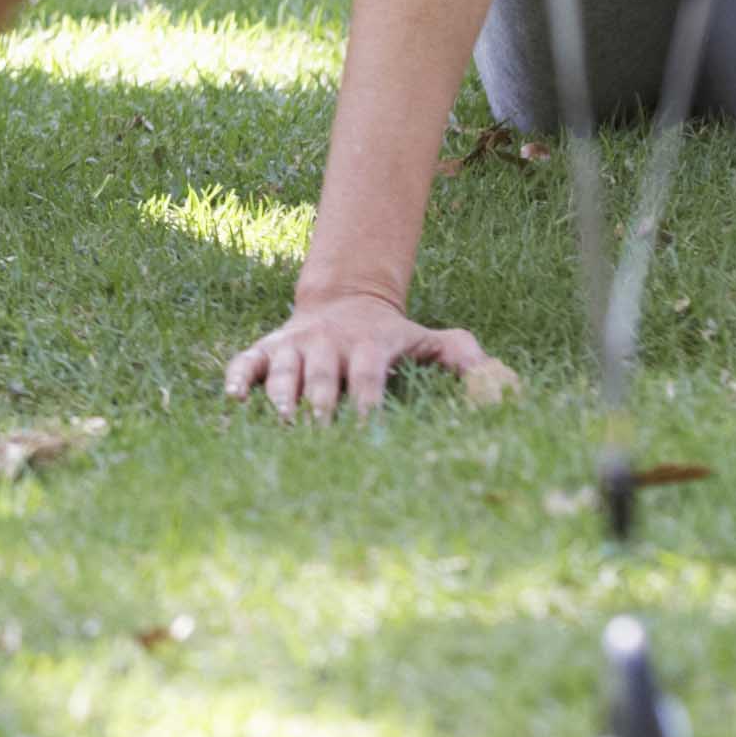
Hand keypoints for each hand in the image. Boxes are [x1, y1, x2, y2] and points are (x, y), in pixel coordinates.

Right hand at [223, 284, 512, 418]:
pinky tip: (233, 400)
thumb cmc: (391, 335)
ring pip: (284, 370)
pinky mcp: (267, 346)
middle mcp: (329, 343)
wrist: (345, 299)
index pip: (369, 376)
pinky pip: (246, 361)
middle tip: (320, 437)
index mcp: (369, 344)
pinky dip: (237, 377)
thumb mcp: (427, 339)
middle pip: (323, 376)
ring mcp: (296, 344)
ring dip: (282, 395)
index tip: (367, 433)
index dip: (367, 404)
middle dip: (322, 407)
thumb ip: (463, 357)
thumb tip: (502, 382)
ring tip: (282, 421)